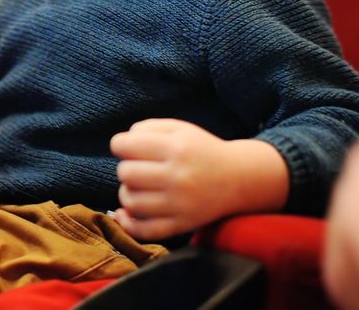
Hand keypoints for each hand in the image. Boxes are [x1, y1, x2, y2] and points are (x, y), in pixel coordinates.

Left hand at [110, 119, 287, 238]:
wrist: (239, 178)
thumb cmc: (202, 150)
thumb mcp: (180, 128)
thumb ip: (147, 128)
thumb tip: (119, 144)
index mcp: (176, 147)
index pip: (125, 146)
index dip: (120, 145)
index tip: (127, 148)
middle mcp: (178, 176)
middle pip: (126, 173)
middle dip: (126, 168)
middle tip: (139, 168)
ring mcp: (180, 204)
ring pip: (131, 201)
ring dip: (127, 193)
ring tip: (138, 187)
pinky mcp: (182, 225)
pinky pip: (145, 230)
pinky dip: (128, 223)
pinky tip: (125, 213)